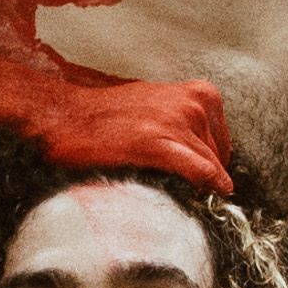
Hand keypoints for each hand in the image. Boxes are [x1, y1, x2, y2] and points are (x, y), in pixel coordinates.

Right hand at [9, 74, 231, 191]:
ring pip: (209, 169)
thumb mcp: (158, 109)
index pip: (224, 146)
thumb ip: (187, 128)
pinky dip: (206, 184)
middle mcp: (193, 104)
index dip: (210, 168)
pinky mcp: (158, 142)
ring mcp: (178, 121)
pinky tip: (205, 194)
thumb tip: (208, 165)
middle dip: (202, 178)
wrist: (64, 117)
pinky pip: (199, 170)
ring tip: (161, 186)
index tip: (194, 183)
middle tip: (171, 186)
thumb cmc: (109, 117)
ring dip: (194, 187)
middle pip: (219, 160)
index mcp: (199, 93)